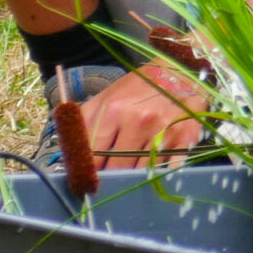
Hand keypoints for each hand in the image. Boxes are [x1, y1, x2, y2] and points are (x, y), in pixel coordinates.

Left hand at [78, 59, 207, 170]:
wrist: (178, 68)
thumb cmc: (137, 87)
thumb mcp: (105, 98)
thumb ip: (83, 123)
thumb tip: (67, 153)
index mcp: (113, 110)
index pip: (94, 157)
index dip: (89, 173)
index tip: (87, 184)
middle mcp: (138, 121)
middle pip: (117, 168)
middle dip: (112, 176)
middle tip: (111, 182)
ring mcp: (163, 129)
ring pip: (141, 171)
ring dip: (135, 176)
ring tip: (133, 173)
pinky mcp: (185, 136)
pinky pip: (169, 167)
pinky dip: (162, 173)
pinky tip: (157, 171)